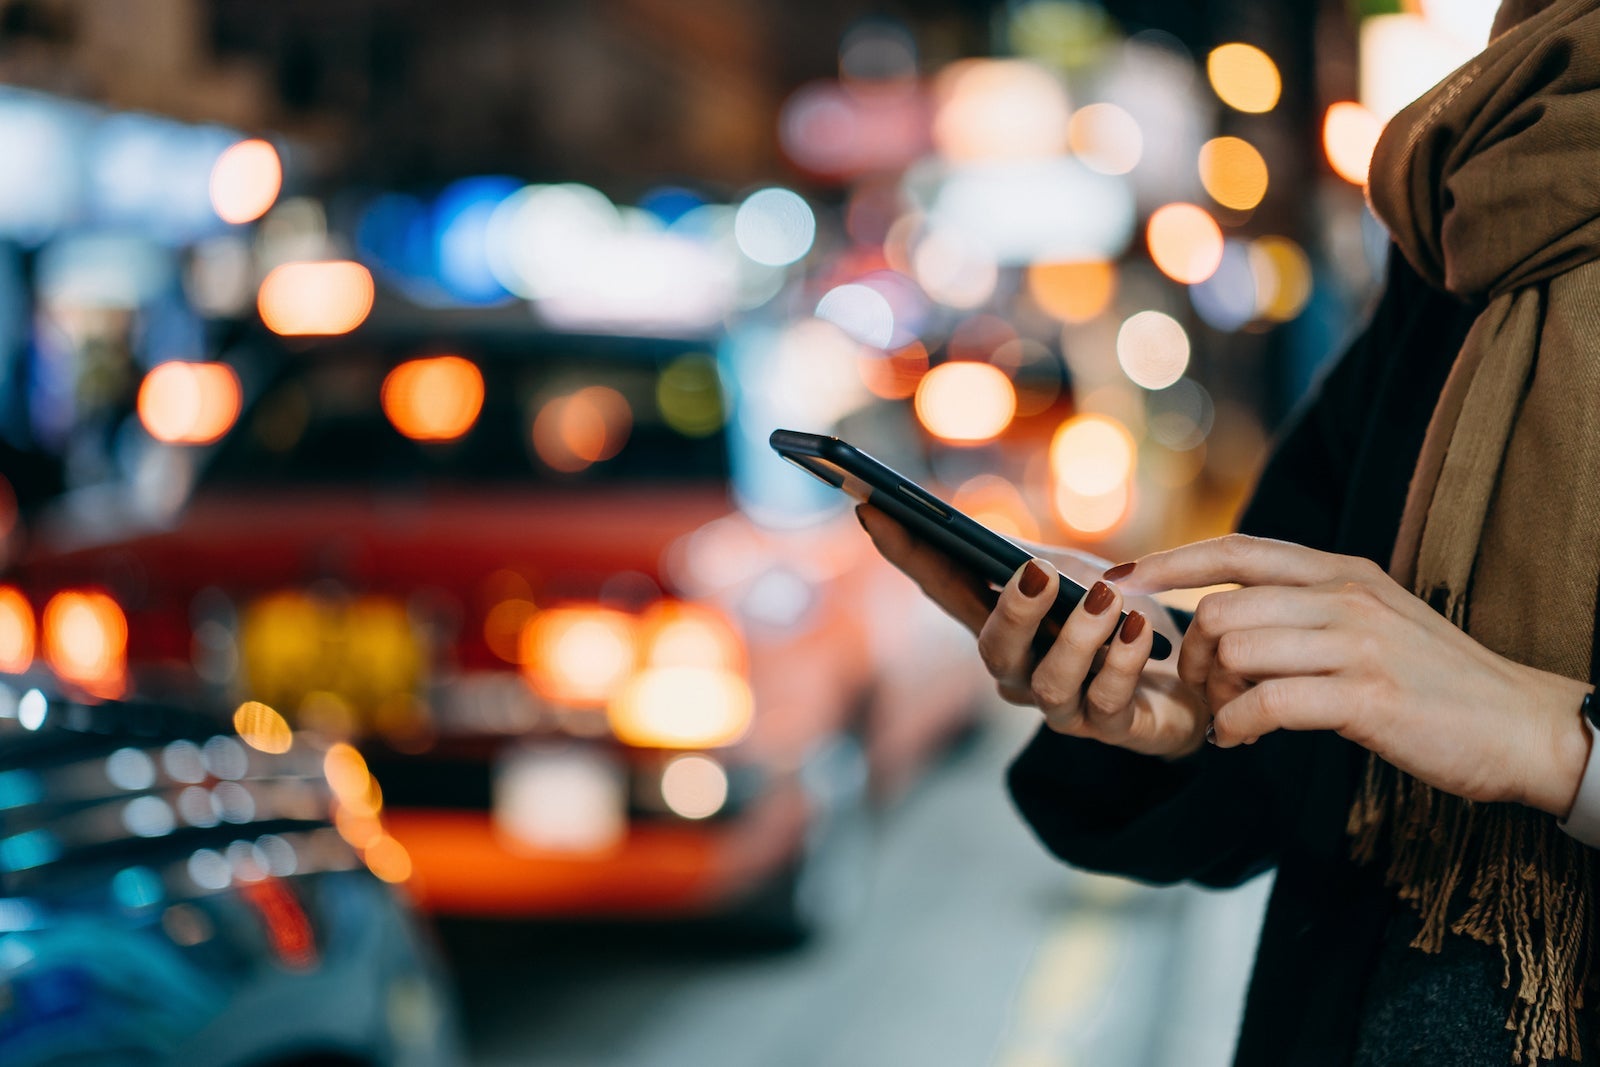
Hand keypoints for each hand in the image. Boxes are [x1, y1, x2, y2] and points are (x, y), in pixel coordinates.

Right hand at [857, 505, 1207, 758]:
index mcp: (1002, 626)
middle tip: (1034, 572)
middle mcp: (1020, 672)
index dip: (905, 554)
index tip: (872, 510)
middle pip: (994, 649)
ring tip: (1107, 600)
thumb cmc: (1123, 620)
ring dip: (1078, 637)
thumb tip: (985, 545)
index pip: (942, 588)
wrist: (1199, 676)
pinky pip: (1108, 700)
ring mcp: (1064, 707)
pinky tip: (1137, 629)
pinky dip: (1122, 661)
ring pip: (1050, 682)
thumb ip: (1031, 563)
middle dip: (1012, 611)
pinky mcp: (1114, 728)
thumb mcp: (1077, 575)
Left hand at [1112, 534, 1593, 815]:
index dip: (1170, 563)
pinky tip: (1240, 740)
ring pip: (1235, 650)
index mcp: (1341, 572)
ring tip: (1229, 718)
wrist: (1522, 726)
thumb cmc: (1435, 682)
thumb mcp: (1370, 622)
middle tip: (1204, 692)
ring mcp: (1356, 644)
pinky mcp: (1366, 698)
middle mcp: (1344, 596)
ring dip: (1212, 694)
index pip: (1235, 550)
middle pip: (1221, 610)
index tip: (1121, 579)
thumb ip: (1304, 610)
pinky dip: (1236, 726)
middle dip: (1192, 657)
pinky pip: (1266, 703)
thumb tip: (1227, 617)